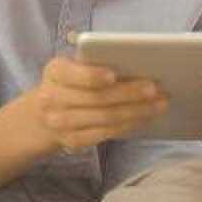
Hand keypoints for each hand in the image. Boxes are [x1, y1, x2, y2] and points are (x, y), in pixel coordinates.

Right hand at [24, 56, 167, 153]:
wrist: (42, 116)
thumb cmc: (68, 83)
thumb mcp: (71, 66)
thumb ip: (93, 62)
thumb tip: (134, 61)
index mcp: (54, 72)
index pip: (73, 74)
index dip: (92, 76)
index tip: (113, 75)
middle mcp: (52, 99)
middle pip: (96, 98)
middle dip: (129, 93)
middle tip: (155, 88)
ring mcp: (61, 123)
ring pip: (105, 118)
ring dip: (136, 111)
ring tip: (159, 103)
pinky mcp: (73, 141)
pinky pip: (105, 133)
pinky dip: (129, 125)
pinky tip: (145, 117)